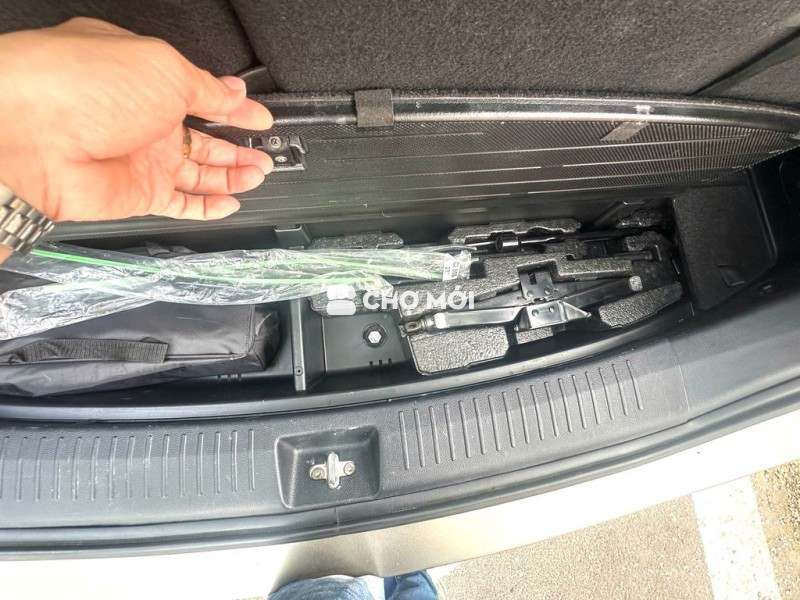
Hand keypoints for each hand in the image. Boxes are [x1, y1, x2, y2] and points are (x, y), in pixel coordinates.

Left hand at [0, 17, 273, 221]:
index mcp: (148, 79)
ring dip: (232, 175)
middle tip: (265, 152)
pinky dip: (208, 208)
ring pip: (199, 173)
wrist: (28, 135)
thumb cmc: (80, 85)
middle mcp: (144, 119)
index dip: (236, 107)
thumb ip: (207, 89)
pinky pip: (181, 204)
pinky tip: (231, 203)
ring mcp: (141, 158)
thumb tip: (234, 94)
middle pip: (204, 138)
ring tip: (260, 173)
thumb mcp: (164, 69)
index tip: (259, 116)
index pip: (203, 95)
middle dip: (238, 145)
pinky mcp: (138, 193)